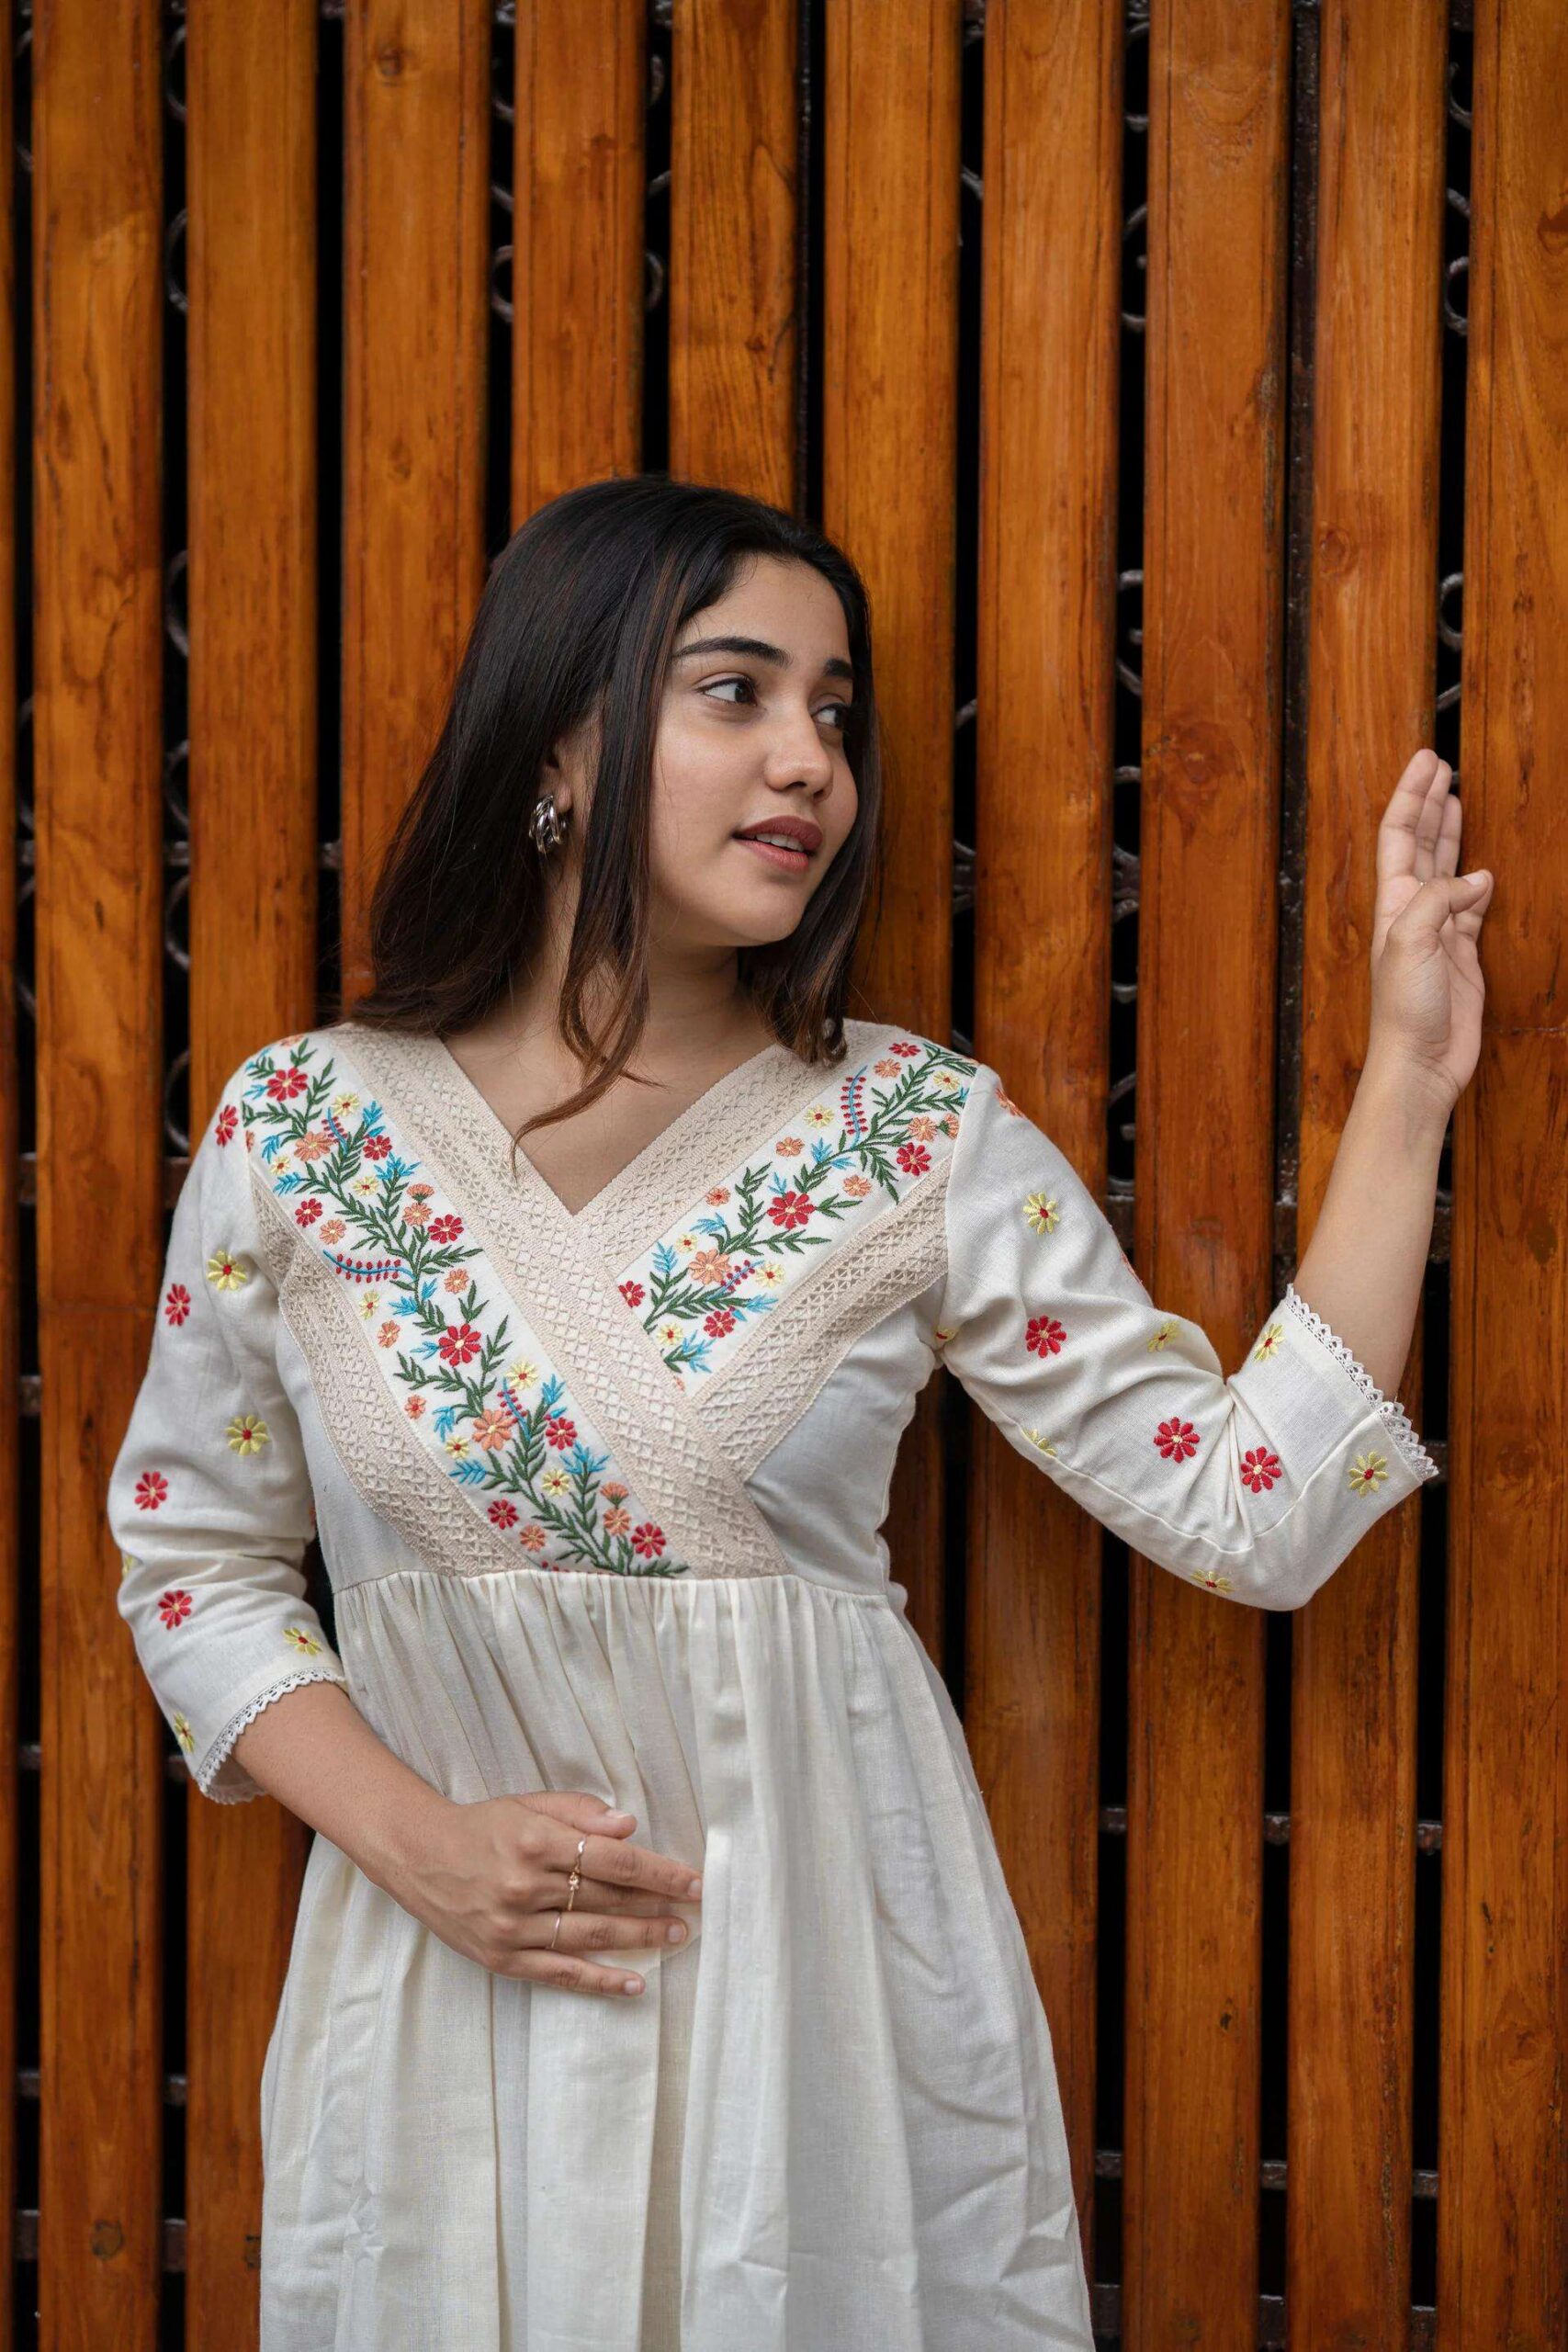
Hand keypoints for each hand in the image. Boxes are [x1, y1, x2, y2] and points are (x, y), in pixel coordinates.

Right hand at [380, 1788, 702, 1998]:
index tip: (691, 1880)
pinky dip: (599, 1982)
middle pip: (605, 1899)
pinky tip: (633, 1984)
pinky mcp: (501, 1958)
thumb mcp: (529, 1804)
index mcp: (534, 1840)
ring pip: (589, 1937)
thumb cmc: (483, 1826)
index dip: (657, 1871)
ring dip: (638, 1939)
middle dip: (655, 1905)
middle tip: (693, 1910)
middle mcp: (523, 1885)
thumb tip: (630, 1825)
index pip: (611, 1859)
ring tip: (675, 1936)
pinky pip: (559, 1973)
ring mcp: (511, 1926)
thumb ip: (580, 1812)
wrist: (419, 1856)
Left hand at [1368, 749, 1494, 1109]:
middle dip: (1428, 804)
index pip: (1398, 835)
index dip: (1411, 795)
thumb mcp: (1411, 942)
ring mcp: (1436, 932)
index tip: (1427, 760)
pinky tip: (1482, 869)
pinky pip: (1470, 907)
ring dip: (1448, 834)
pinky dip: (1476, 884)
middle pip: (1419, 843)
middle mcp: (1411, 912)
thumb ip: (1438, 900)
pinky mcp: (1460, 955)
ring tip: (1455, 800)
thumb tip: (1475, 879)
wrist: (1420, 1064)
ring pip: (1444, 869)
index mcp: (1392, 903)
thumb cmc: (1404, 1011)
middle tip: (1441, 765)